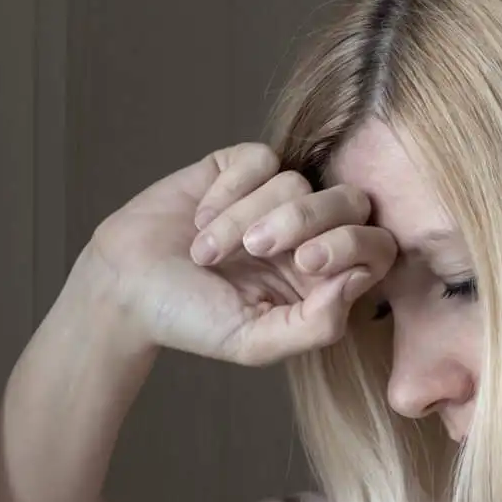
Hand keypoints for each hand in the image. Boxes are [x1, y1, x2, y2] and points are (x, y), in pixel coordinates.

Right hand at [79, 144, 396, 365]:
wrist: (125, 288)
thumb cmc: (191, 320)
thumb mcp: (256, 342)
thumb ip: (316, 324)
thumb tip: (359, 279)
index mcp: (322, 278)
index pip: (376, 246)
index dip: (352, 245)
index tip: (305, 263)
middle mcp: (307, 233)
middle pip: (349, 201)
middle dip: (305, 221)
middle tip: (258, 250)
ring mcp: (273, 195)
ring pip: (295, 181)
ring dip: (244, 218)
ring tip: (207, 253)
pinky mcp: (237, 168)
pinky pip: (259, 159)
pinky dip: (229, 191)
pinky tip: (200, 219)